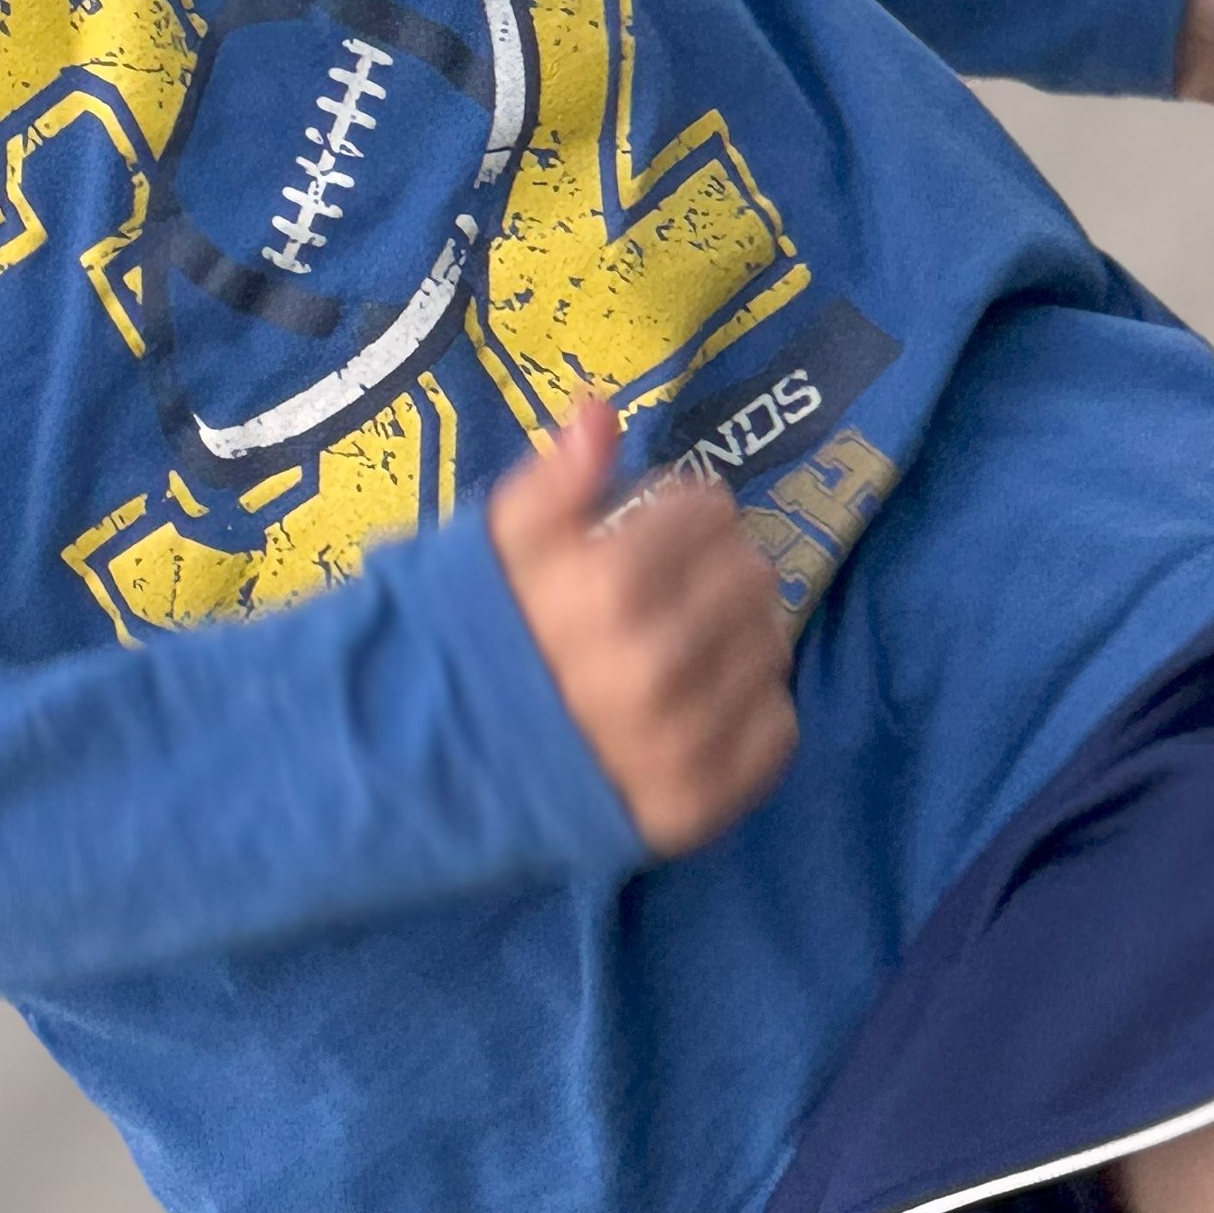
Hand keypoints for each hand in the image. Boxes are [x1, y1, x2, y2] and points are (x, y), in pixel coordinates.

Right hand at [488, 397, 796, 854]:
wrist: (437, 772)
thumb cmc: (472, 641)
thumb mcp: (492, 544)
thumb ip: (552, 478)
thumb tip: (601, 411)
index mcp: (606, 588)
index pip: (707, 511)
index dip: (681, 509)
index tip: (655, 527)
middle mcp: (656, 664)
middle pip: (751, 574)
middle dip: (718, 564)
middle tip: (677, 584)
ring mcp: (683, 741)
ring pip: (771, 646)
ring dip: (739, 632)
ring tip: (689, 641)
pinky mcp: (701, 801)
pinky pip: (776, 729)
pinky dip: (749, 707)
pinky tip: (699, 701)